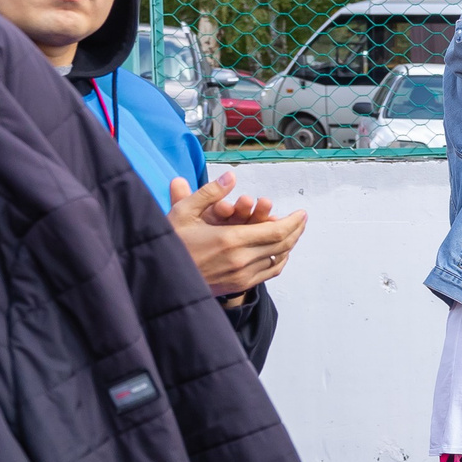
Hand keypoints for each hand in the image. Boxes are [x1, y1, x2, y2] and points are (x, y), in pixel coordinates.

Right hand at [167, 173, 307, 296]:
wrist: (158, 280)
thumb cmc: (170, 243)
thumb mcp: (184, 212)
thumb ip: (210, 192)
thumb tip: (231, 175)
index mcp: (231, 240)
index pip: (276, 231)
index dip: (293, 221)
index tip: (302, 212)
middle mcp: (241, 260)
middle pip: (282, 244)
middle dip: (296, 230)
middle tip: (302, 219)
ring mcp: (241, 276)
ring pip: (278, 259)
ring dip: (289, 244)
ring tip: (294, 232)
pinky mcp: (238, 286)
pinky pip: (268, 272)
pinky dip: (279, 260)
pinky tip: (280, 251)